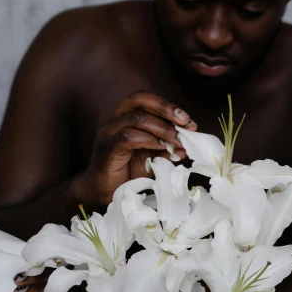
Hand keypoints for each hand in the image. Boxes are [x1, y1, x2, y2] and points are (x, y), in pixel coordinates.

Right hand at [78, 90, 196, 205]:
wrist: (104, 192)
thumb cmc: (127, 170)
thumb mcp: (151, 155)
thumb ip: (166, 145)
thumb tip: (186, 144)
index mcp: (122, 113)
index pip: (145, 98)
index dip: (167, 106)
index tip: (188, 120)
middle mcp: (113, 116)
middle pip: (140, 99)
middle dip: (166, 109)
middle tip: (186, 124)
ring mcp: (107, 130)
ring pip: (137, 118)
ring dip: (163, 129)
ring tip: (178, 142)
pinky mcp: (106, 146)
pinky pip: (129, 137)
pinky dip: (149, 140)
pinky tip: (162, 147)